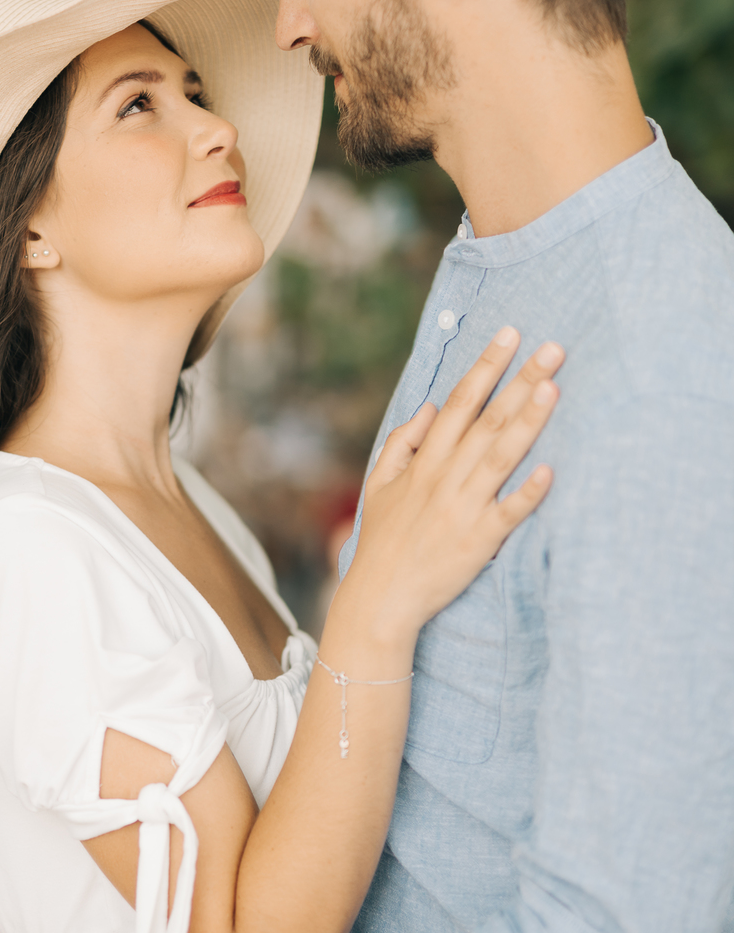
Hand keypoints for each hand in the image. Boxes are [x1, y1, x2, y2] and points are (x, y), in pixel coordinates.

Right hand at [341, 329, 561, 642]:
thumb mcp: (379, 484)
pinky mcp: (479, 540)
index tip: (510, 335)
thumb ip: (403, 443)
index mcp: (425, 461)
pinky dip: (529, 492)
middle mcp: (446, 478)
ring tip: (553, 388)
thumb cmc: (384, 540)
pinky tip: (551, 471)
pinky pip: (509, 513)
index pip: (459, 402)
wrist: (382, 597)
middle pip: (488, 419)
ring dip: (529, 421)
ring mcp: (464, 508)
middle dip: (520, 380)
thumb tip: (429, 407)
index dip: (486, 366)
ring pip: (501, 456)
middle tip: (553, 348)